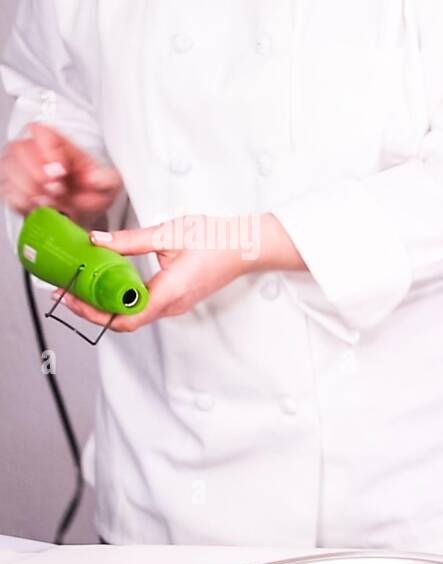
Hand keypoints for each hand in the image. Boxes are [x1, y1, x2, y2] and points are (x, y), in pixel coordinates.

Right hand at [0, 123, 121, 224]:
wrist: (82, 211)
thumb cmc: (91, 191)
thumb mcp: (109, 183)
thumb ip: (106, 178)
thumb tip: (95, 178)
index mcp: (56, 141)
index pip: (40, 131)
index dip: (48, 151)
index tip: (61, 172)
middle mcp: (32, 149)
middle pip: (19, 150)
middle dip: (38, 175)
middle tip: (58, 190)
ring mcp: (16, 167)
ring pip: (10, 172)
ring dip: (32, 191)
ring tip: (54, 201)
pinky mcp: (9, 187)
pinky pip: (7, 193)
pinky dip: (26, 204)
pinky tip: (41, 207)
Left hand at [56, 213, 302, 331]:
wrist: (248, 246)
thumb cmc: (217, 240)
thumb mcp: (169, 233)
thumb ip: (130, 240)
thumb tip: (96, 241)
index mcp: (170, 292)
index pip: (124, 317)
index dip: (92, 313)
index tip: (69, 298)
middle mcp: (173, 304)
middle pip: (124, 321)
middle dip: (91, 311)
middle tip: (65, 293)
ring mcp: (177, 304)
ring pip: (134, 316)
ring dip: (105, 306)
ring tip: (82, 288)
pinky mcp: (178, 298)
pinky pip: (145, 307)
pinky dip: (122, 300)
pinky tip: (109, 284)